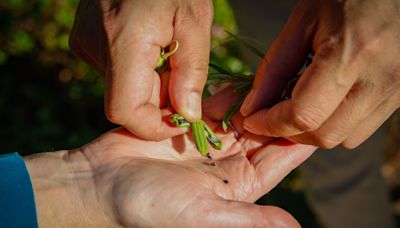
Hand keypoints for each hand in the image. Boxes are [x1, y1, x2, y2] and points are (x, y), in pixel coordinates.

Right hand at [25, 89, 315, 226]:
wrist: (101, 184)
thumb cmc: (151, 207)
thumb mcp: (203, 215)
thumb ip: (248, 220)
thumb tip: (294, 227)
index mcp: (238, 187)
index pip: (278, 161)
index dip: (298, 140)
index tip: (319, 116)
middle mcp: (227, 163)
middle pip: (264, 134)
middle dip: (281, 112)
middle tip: (302, 84)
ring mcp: (208, 140)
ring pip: (242, 115)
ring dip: (256, 100)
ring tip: (274, 78)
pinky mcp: (188, 123)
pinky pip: (214, 104)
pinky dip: (226, 94)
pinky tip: (239, 83)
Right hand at [69, 0, 212, 139]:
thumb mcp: (194, 19)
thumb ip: (192, 71)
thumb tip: (187, 114)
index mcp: (123, 41)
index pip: (126, 111)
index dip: (153, 127)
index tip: (180, 121)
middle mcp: (94, 46)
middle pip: (127, 101)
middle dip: (160, 101)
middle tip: (182, 78)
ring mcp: (85, 43)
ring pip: (122, 87)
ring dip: (150, 83)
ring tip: (168, 53)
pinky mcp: (84, 40)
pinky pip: (115, 71)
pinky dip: (137, 70)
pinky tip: (150, 46)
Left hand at [240, 0, 399, 148]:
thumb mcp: (303, 21)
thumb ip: (275, 67)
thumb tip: (252, 107)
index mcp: (350, 56)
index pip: (302, 115)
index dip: (270, 124)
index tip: (251, 120)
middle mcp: (379, 81)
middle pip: (323, 135)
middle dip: (288, 131)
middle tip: (270, 115)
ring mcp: (394, 92)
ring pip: (343, 139)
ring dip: (312, 131)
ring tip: (297, 105)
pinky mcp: (399, 97)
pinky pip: (361, 130)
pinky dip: (334, 125)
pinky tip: (324, 102)